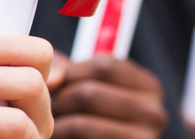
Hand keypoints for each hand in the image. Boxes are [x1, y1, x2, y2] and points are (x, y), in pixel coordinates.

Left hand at [49, 52, 167, 138]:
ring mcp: (143, 138)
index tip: (52, 81)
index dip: (70, 71)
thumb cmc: (100, 118)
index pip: (103, 66)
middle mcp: (154, 113)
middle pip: (89, 94)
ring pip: (81, 125)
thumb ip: (76, 71)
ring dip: (55, 124)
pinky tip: (58, 137)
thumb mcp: (98, 87)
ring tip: (45, 124)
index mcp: (149, 87)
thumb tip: (51, 65)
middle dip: (58, 100)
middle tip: (40, 107)